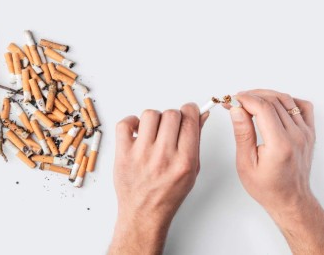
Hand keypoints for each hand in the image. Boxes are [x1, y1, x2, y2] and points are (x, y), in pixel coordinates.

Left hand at [109, 104, 207, 254]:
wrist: (144, 213)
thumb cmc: (168, 194)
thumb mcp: (192, 170)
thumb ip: (196, 141)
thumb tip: (200, 116)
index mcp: (184, 161)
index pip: (190, 119)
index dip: (190, 110)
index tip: (188, 111)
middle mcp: (163, 156)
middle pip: (171, 114)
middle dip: (173, 117)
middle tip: (169, 128)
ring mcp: (141, 154)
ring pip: (150, 115)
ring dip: (153, 120)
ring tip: (153, 132)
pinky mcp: (123, 154)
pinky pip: (125, 124)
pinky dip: (131, 123)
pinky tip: (137, 132)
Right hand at [229, 89, 323, 253]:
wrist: (290, 199)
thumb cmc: (268, 187)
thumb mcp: (246, 164)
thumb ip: (243, 134)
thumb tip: (236, 110)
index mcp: (280, 145)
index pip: (263, 107)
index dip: (243, 99)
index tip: (230, 100)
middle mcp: (296, 136)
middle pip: (273, 101)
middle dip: (250, 96)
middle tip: (234, 100)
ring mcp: (305, 133)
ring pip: (286, 100)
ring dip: (265, 95)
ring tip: (249, 100)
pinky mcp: (309, 132)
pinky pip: (302, 106)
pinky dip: (286, 100)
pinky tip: (273, 106)